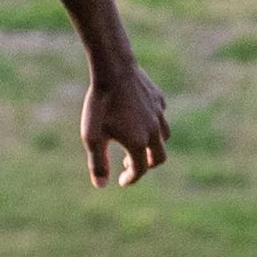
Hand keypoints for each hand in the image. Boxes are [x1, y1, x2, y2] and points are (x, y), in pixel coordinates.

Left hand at [84, 68, 168, 185]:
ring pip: (164, 137)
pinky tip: (139, 120)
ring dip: (152, 146)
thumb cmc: (100, 105)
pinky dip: (153, 125)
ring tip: (135, 143)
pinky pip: (161, 117)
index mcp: (139, 143)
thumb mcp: (92, 137)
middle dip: (146, 165)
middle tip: (128, 164)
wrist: (113, 70)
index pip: (140, 170)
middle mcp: (154, 131)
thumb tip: (101, 185)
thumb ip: (98, 163)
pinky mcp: (159, 99)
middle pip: (159, 157)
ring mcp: (159, 114)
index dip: (130, 178)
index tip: (121, 181)